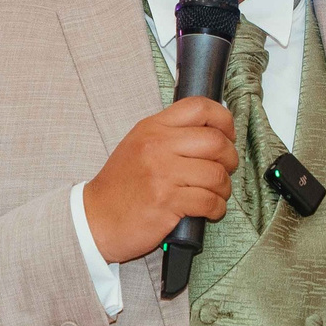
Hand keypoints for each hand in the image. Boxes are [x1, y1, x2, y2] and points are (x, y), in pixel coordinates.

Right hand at [83, 99, 238, 263]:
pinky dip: (217, 208)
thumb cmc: (121, 186)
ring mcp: (162, 173)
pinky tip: (210, 210)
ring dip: (224, 188)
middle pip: (216, 142)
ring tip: (216, 194)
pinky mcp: (167, 201)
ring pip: (217, 174)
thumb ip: (170, 135)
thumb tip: (213, 133)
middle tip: (226, 169)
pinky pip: (210, 201)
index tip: (228, 135)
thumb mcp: (138, 146)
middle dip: (230, 158)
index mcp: (152, 128)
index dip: (224, 120)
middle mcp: (157, 146)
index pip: (199, 107)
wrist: (96, 219)